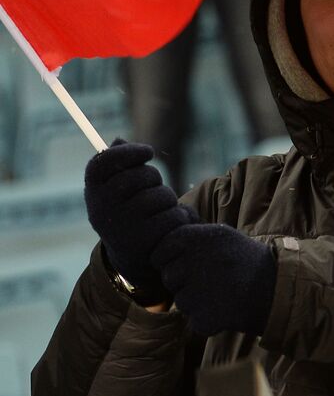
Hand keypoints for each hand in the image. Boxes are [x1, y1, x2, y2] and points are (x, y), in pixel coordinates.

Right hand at [84, 140, 196, 293]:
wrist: (130, 255)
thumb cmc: (127, 210)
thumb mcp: (117, 188)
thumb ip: (119, 163)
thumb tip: (118, 141)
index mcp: (93, 191)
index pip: (102, 162)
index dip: (128, 152)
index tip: (148, 152)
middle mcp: (102, 208)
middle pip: (141, 176)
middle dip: (154, 178)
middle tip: (151, 188)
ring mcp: (122, 226)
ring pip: (162, 196)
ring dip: (167, 200)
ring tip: (157, 211)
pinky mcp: (144, 241)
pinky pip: (174, 216)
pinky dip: (178, 217)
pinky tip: (166, 225)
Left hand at [153, 223, 276, 335]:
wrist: (278, 286)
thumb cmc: (246, 259)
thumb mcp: (222, 235)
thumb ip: (191, 236)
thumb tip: (159, 243)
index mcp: (196, 238)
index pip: (160, 251)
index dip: (171, 259)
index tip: (191, 262)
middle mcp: (193, 261)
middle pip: (169, 277)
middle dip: (184, 281)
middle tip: (213, 278)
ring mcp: (197, 291)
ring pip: (181, 300)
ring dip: (197, 300)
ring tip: (223, 291)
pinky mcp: (204, 317)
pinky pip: (194, 320)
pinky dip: (208, 318)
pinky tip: (227, 307)